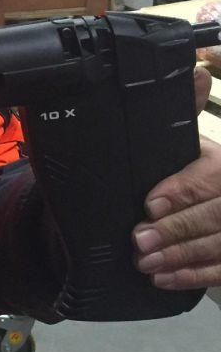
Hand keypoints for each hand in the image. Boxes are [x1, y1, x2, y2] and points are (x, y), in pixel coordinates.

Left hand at [133, 66, 220, 290]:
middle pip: (214, 215)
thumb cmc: (196, 169)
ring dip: (182, 257)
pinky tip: (165, 279)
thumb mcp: (189, 140)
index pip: (208, 180)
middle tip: (139, 241)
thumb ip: (187, 107)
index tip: (150, 205)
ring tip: (147, 263)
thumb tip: (195, 72)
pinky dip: (195, 276)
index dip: (180, 193)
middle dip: (176, 230)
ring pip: (219, 245)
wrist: (210, 197)